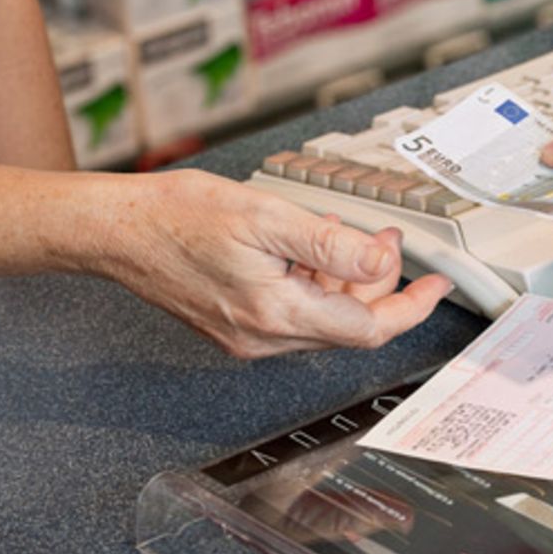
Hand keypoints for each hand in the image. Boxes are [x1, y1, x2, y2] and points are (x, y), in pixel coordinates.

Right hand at [95, 170, 450, 357]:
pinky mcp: (236, 327)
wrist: (116, 230)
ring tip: (347, 235)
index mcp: (278, 313)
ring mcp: (248, 336)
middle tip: (385, 239)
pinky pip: (295, 314)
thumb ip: (331, 244)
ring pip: (324, 320)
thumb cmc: (176, 217)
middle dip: (378, 283)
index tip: (436, 286)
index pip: (369, 328)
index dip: (410, 306)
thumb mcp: (267, 216)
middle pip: (350, 325)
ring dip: (346, 282)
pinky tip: (307, 250)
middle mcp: (265, 337)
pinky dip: (315, 285)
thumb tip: (381, 262)